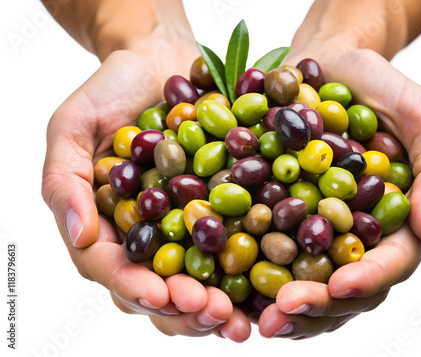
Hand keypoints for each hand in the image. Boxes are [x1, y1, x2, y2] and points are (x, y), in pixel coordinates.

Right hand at [41, 44, 250, 341]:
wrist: (161, 59)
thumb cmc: (111, 89)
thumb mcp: (73, 125)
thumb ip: (65, 180)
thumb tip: (78, 234)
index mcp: (107, 225)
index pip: (115, 270)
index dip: (138, 288)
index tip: (165, 296)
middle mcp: (147, 236)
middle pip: (160, 288)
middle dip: (186, 309)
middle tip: (216, 315)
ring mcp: (185, 227)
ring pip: (199, 280)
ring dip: (220, 305)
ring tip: (243, 318)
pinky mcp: (221, 211)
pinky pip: (234, 247)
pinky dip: (250, 272)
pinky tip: (270, 286)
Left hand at [258, 48, 420, 337]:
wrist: (320, 66)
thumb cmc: (372, 85)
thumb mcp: (416, 111)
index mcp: (391, 220)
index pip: (390, 262)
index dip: (367, 279)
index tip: (340, 286)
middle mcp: (352, 236)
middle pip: (342, 286)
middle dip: (315, 305)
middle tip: (282, 314)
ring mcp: (312, 231)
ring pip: (303, 283)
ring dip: (280, 306)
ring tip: (254, 319)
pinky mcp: (274, 217)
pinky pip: (263, 254)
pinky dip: (248, 276)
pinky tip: (229, 290)